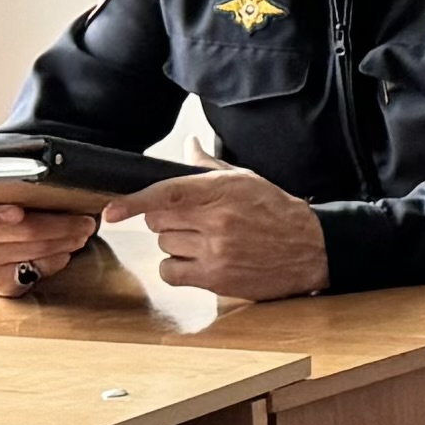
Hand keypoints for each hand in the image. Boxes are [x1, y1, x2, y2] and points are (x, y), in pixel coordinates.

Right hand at [0, 198, 99, 291]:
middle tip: (86, 220)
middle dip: (60, 224)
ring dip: (66, 240)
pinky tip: (66, 250)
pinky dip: (57, 259)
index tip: (17, 212)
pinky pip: (37, 269)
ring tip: (82, 231)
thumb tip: (53, 184)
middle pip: (23, 230)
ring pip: (36, 248)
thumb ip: (12, 190)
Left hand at [124, 169, 330, 303]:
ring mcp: (216, 251)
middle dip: (167, 220)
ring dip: (176, 244)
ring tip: (205, 242)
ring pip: (164, 245)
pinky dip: (177, 268)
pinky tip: (198, 262)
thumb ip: (210, 166)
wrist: (312, 249)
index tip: (112, 212)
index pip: (168, 194)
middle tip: (193, 221)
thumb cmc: (277, 212)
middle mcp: (218, 220)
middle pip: (158, 221)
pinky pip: (170, 271)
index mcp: (222, 190)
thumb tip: (188, 146)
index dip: (135, 203)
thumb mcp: (247, 180)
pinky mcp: (216, 278)